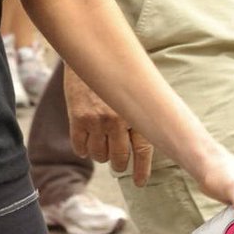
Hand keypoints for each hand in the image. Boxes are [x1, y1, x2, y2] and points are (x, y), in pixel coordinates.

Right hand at [65, 66, 154, 185]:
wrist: (89, 50)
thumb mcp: (135, 87)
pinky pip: (80, 147)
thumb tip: (155, 135)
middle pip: (120, 158)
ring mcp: (96, 120)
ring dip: (101, 156)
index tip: (139, 182)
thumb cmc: (116, 69)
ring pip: (99, 155)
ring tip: (101, 149)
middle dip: (119, 164)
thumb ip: (141, 111)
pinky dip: (83, 150)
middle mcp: (118, 120)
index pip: (143, 151)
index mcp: (136, 113)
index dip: (141, 170)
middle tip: (118, 163)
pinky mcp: (77, 117)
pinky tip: (85, 145)